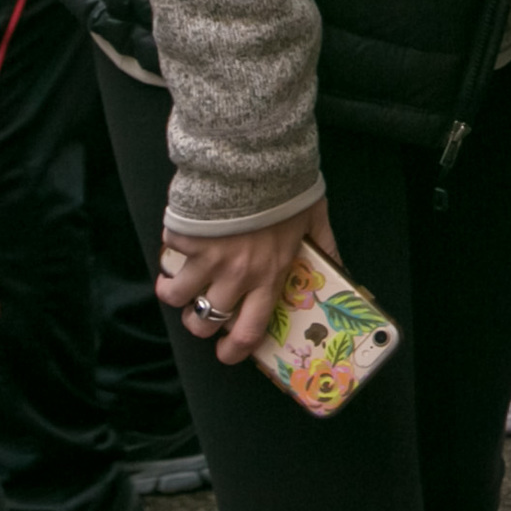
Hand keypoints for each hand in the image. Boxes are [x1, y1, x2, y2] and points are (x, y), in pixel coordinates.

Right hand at [157, 198, 336, 365]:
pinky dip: (170, 255)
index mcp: (270, 274)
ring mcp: (207, 258)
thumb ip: (325, 247)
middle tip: (199, 314)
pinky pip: (169, 257)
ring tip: (178, 284)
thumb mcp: (315, 219)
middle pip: (205, 323)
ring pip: (177, 297)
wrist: (255, 157)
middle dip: (198, 325)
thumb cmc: (288, 187)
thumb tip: (342, 270)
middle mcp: (237, 274)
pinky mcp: (184, 239)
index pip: (249, 329)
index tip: (227, 353)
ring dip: (174, 293)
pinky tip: (180, 245)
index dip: (234, 350)